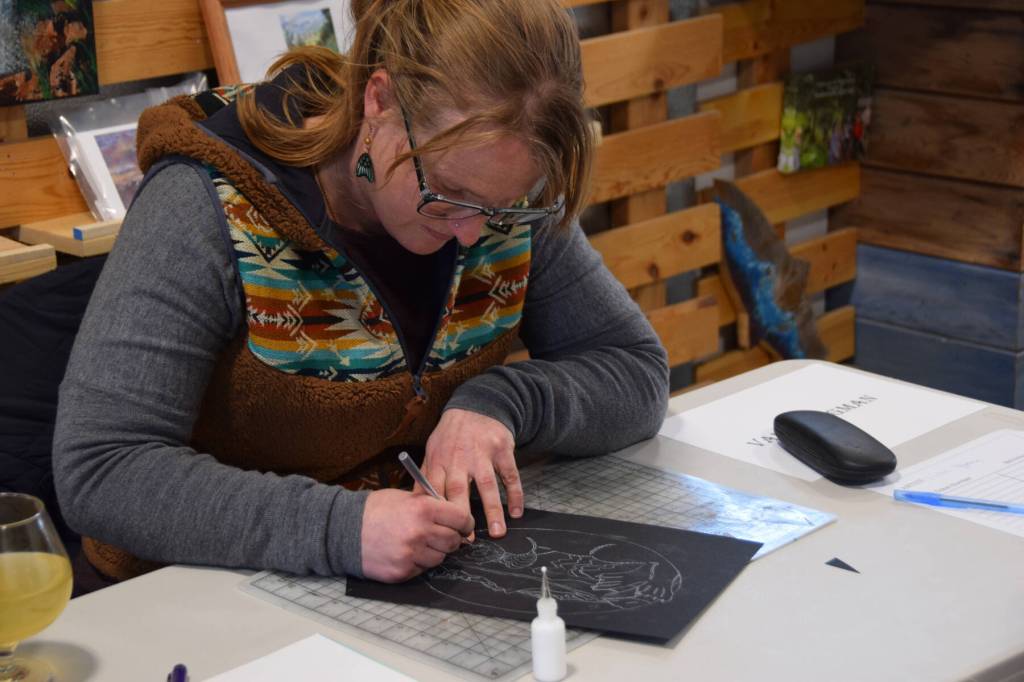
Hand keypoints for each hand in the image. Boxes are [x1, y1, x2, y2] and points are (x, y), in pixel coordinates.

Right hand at [360, 488, 473, 582]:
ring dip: (435, 551)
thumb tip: (454, 516)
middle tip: (444, 534)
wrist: (343, 529)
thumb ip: (430, 506)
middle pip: (454, 541)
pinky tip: (407, 552)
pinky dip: (419, 562)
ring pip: (440, 558)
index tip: (463, 525)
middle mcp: (420, 532)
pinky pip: (423, 569)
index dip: (465, 523)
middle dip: (452, 538)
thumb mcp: (405, 497)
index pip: (461, 519)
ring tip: (420, 542)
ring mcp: (411, 555)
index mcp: (423, 509)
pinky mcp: (402, 572)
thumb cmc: (375, 510)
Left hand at [422, 408, 522, 539]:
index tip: (442, 533)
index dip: (438, 513)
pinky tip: (517, 512)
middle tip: (467, 540)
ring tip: (498, 533)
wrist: (477, 405)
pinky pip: (510, 475)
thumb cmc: (451, 435)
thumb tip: (415, 504)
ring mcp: (482, 453)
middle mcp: (459, 458)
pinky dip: (515, 494)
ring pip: (487, 485)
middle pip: (459, 490)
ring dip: (493, 510)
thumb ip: (425, 476)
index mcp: (439, 460)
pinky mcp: (502, 449)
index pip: (435, 490)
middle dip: (462, 516)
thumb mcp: (433, 450)